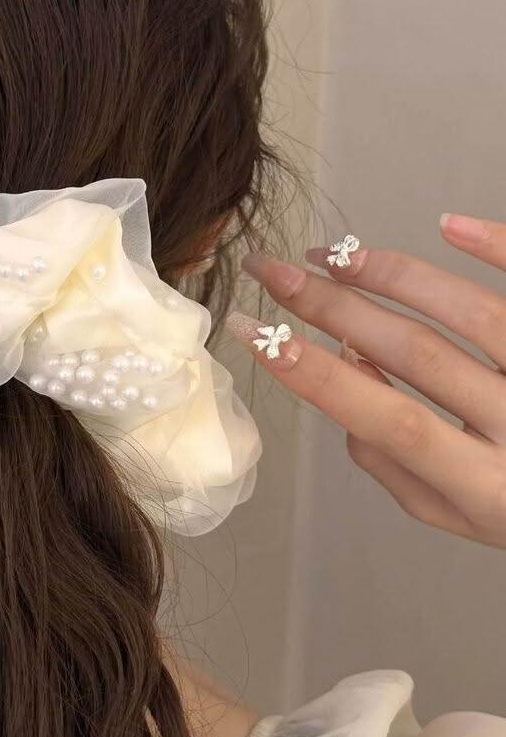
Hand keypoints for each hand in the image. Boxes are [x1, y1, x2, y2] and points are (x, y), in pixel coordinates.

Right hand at [228, 213, 505, 546]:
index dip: (311, 372)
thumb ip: (391, 461)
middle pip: (414, 353)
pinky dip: (497, 246)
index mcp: (485, 485)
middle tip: (272, 271)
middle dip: (331, 307)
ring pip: (472, 313)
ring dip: (392, 275)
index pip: (383, 417)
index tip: (254, 332)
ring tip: (332, 256)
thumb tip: (347, 374)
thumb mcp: (453, 513)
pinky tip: (449, 223)